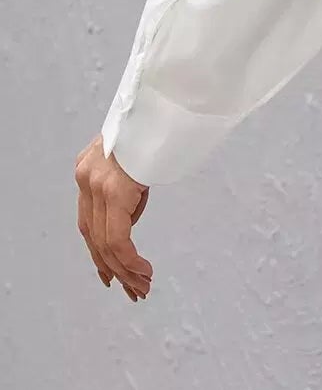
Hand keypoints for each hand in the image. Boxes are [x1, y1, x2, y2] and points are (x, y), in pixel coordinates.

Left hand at [74, 137, 152, 300]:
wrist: (166, 100)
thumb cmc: (159, 124)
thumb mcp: (137, 156)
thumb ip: (126, 183)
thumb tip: (128, 213)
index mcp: (90, 168)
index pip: (89, 222)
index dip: (100, 253)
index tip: (112, 274)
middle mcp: (86, 177)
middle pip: (93, 236)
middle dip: (113, 267)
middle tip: (133, 289)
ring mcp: (96, 183)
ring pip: (104, 242)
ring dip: (125, 269)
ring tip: (142, 287)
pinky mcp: (113, 189)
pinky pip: (116, 237)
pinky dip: (129, 259)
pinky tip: (142, 271)